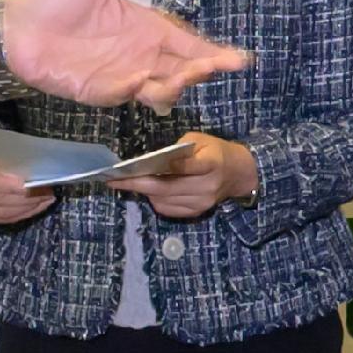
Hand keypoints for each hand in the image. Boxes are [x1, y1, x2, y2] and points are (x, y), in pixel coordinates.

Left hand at [0, 0, 250, 107]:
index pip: (186, 42)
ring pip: (162, 86)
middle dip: (204, 69)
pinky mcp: (101, 91)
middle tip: (220, 66)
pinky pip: (129, 95)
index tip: (238, 59)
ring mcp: (122, 74)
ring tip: (186, 74)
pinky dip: (142, 91)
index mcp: (144, 26)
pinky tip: (148, 82)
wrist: (16, 27)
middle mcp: (139, 53)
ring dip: (178, 83)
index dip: (212, 51)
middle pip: (182, 68)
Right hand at [0, 145, 56, 226]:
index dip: (11, 187)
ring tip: (46, 201)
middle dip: (29, 199)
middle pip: (2, 201)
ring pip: (3, 213)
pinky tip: (33, 210)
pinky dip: (19, 216)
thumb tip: (27, 162)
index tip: (30, 185)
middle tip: (49, 193)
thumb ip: (1, 153)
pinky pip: (0, 219)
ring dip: (28, 209)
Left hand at [126, 133, 256, 222]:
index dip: (154, 167)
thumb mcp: (200, 140)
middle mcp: (206, 186)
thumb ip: (178, 150)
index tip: (130, 166)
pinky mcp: (195, 212)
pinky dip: (154, 199)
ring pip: (163, 200)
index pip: (181, 167)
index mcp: (210, 163)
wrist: (238, 174)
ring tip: (127, 182)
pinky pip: (167, 209)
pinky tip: (148, 190)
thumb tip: (151, 161)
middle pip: (166, 187)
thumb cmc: (215, 151)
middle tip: (113, 180)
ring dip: (143, 191)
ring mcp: (201, 203)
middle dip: (137, 183)